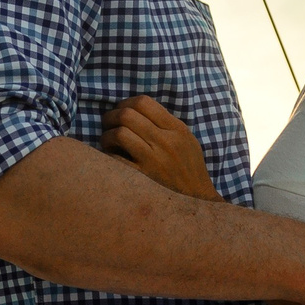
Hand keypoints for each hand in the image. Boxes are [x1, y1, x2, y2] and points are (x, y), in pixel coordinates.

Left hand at [102, 96, 218, 201]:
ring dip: (107, 136)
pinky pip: (116, 160)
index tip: (121, 111)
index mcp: (176, 130)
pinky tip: (110, 158)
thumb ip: (166, 124)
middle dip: (111, 117)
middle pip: (127, 115)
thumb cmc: (190, 169)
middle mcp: (165, 142)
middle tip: (108, 125)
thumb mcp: (186, 141)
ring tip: (108, 143)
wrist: (197, 201)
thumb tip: (136, 109)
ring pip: (119, 134)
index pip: (143, 102)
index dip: (125, 103)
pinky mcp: (143, 179)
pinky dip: (107, 156)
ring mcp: (154, 160)